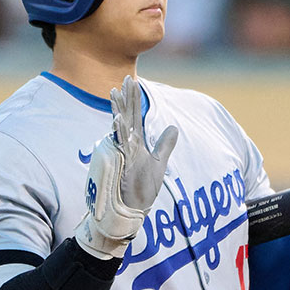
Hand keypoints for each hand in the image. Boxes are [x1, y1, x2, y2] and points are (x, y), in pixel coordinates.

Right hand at [75, 76, 177, 257]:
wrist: (132, 210)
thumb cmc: (141, 188)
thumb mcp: (159, 163)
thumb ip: (164, 145)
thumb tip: (174, 127)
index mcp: (135, 143)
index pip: (135, 116)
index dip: (133, 99)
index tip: (132, 81)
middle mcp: (127, 145)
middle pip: (126, 116)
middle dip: (126, 98)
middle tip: (126, 79)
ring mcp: (121, 153)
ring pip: (120, 127)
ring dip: (119, 110)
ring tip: (116, 92)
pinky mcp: (119, 163)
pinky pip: (118, 146)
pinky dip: (118, 132)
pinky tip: (118, 119)